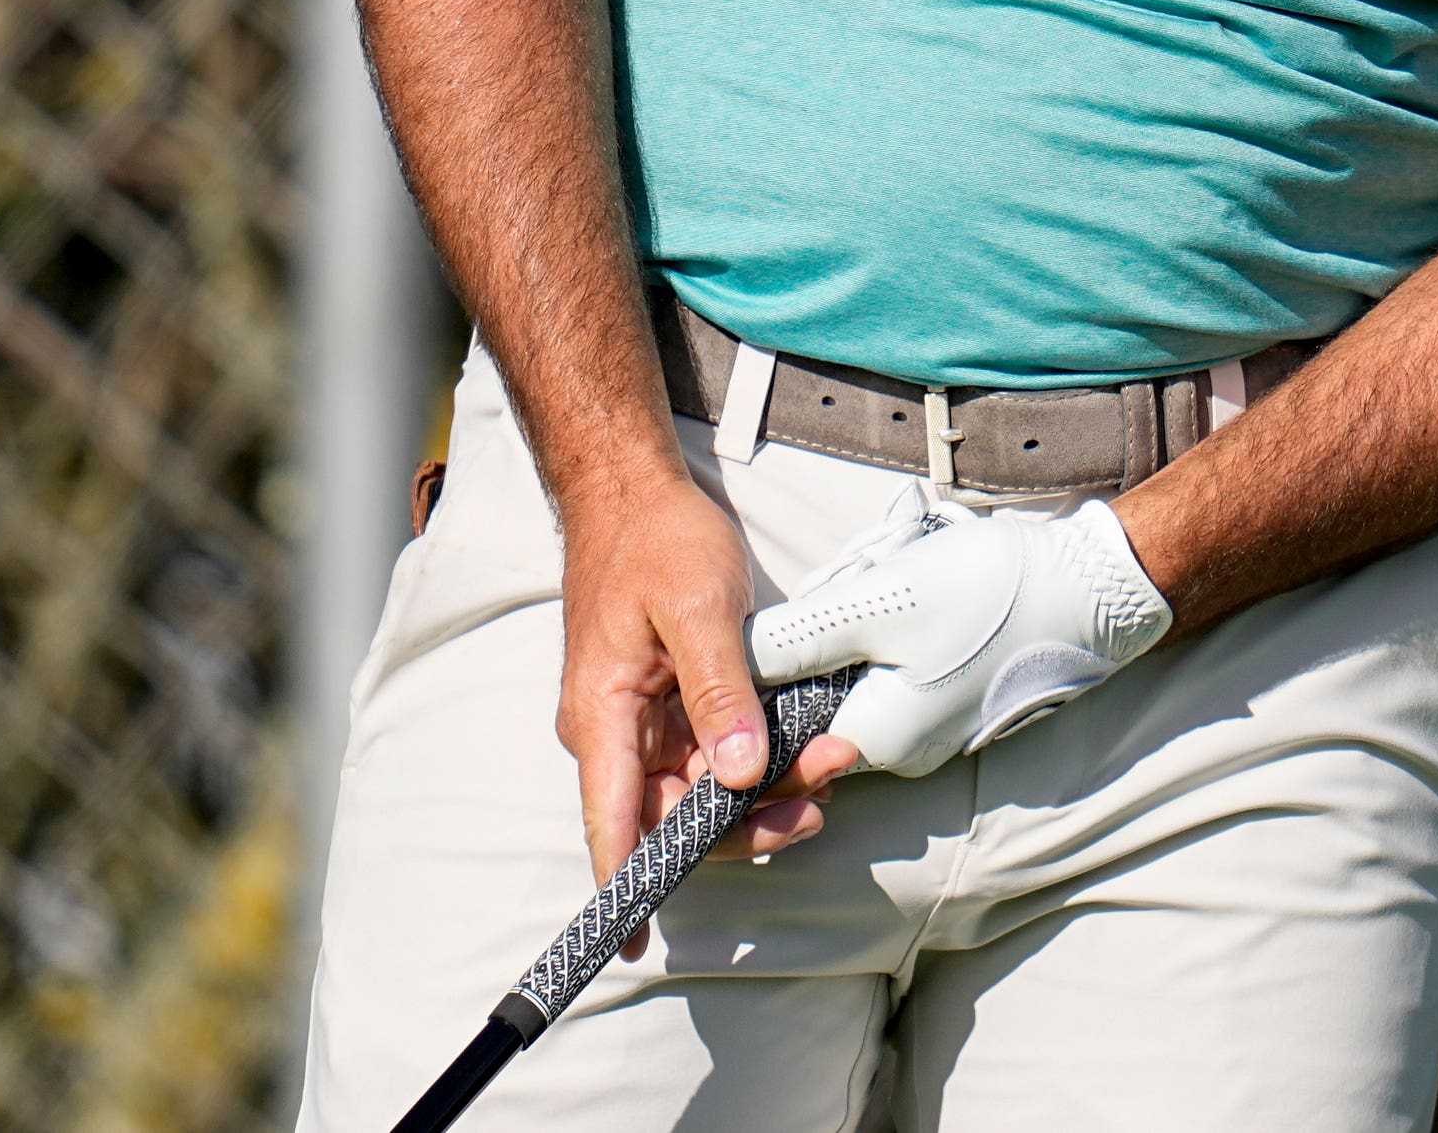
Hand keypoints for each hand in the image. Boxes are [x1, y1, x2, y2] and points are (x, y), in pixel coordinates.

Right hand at [554, 470, 853, 912]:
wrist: (634, 493)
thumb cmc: (656, 544)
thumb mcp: (698, 609)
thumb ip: (720, 692)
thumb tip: (737, 776)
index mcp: (604, 720)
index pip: (611, 825)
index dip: (624, 891)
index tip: (635, 943)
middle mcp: (618, 737)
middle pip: (675, 818)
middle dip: (748, 824)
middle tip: (823, 797)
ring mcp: (646, 726)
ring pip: (704, 792)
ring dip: (766, 791)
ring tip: (833, 762)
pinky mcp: (674, 709)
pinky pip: (716, 757)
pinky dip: (760, 759)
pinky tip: (808, 743)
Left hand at [745, 493, 1172, 778]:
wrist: (1094, 588)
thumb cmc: (990, 596)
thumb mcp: (878, 605)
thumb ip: (797, 641)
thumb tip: (730, 664)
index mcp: (875, 740)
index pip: (781, 736)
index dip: (758, 688)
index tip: (764, 634)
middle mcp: (903, 751)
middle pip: (818, 705)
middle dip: (818, 646)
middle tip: (845, 587)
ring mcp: (936, 727)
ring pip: (860, 683)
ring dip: (857, 633)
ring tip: (886, 580)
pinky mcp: (958, 697)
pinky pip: (898, 673)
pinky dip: (892, 635)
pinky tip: (914, 590)